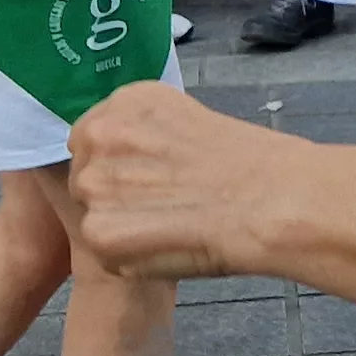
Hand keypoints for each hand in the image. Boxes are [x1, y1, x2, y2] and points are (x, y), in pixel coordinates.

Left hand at [68, 81, 310, 277]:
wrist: (269, 201)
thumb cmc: (248, 163)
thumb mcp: (188, 120)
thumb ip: (146, 134)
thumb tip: (130, 160)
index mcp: (125, 102)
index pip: (92, 137)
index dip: (119, 163)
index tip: (148, 177)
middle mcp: (101, 134)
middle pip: (86, 173)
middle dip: (115, 191)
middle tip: (162, 204)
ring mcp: (94, 182)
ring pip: (91, 211)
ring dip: (119, 221)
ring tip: (167, 224)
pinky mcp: (98, 230)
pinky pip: (103, 246)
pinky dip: (128, 253)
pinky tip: (166, 243)